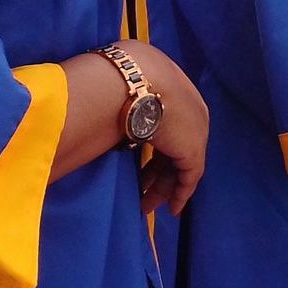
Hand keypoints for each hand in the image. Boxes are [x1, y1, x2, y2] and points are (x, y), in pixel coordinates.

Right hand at [123, 43, 208, 216]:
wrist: (135, 79)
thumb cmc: (119, 76)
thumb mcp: (122, 81)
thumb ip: (118, 93)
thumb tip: (92, 96)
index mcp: (175, 89)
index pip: (168, 122)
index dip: (154, 144)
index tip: (139, 161)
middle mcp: (191, 110)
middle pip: (174, 146)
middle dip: (157, 171)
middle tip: (140, 190)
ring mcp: (195, 130)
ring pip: (179, 165)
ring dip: (162, 188)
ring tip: (144, 205)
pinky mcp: (193, 150)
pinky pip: (187, 179)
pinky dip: (180, 195)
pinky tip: (171, 210)